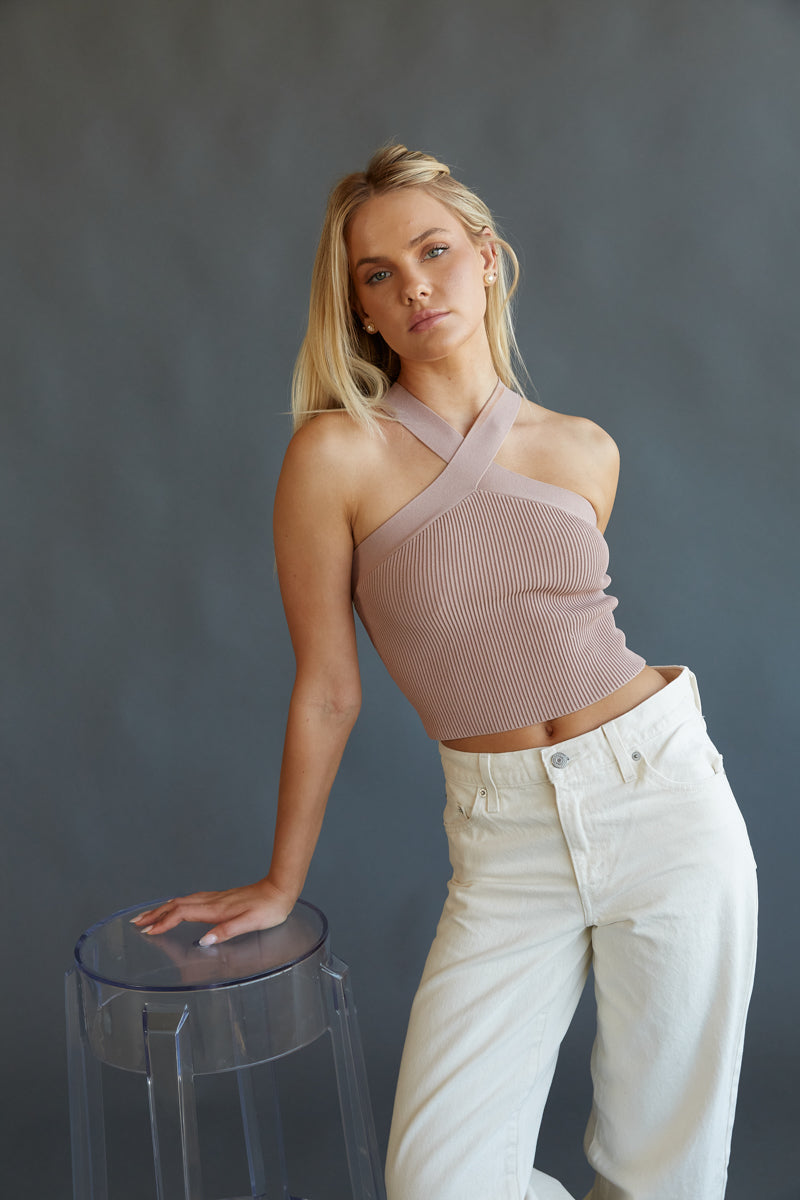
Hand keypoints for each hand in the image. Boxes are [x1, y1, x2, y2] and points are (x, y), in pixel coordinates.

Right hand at [130, 878, 294, 945]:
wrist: (281, 888)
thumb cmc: (269, 908)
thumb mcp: (251, 923)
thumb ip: (227, 931)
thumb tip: (204, 941)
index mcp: (216, 909)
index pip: (182, 914)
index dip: (164, 922)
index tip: (148, 931)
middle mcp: (212, 902)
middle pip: (176, 905)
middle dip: (155, 913)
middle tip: (136, 922)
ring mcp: (215, 898)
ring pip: (182, 901)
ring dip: (163, 908)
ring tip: (148, 915)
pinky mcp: (220, 898)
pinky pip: (191, 900)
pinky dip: (176, 904)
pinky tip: (176, 907)